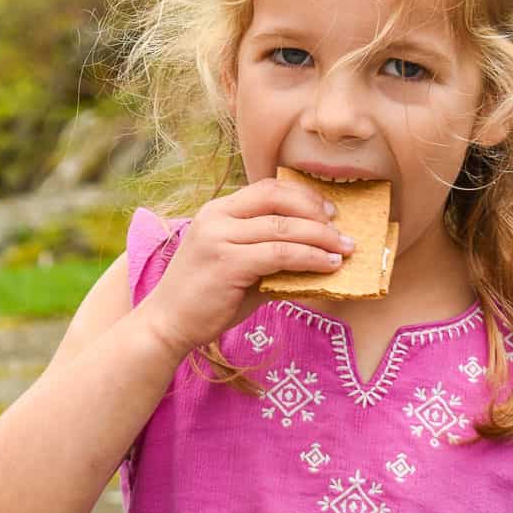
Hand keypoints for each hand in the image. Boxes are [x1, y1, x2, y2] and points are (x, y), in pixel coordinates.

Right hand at [137, 177, 351, 360]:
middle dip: (316, 212)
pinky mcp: (228, 263)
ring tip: (344, 250)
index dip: (303, 196)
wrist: (167, 324)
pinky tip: (327, 266)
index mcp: (217, 212)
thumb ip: (271, 255)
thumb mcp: (238, 266)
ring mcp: (220, 239)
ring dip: (321, 238)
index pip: (267, 188)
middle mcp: (216, 218)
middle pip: (278, 200)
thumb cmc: (204, 298)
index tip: (328, 212)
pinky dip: (310, 258)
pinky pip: (281, 254)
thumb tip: (320, 256)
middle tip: (341, 231)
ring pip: (284, 228)